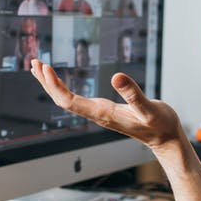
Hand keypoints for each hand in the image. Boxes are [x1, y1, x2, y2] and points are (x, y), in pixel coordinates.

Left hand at [29, 60, 184, 154]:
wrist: (165, 138)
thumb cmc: (160, 125)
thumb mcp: (150, 108)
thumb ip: (134, 94)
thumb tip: (116, 76)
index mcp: (103, 113)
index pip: (69, 101)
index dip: (55, 86)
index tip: (46, 68)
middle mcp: (97, 114)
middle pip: (63, 100)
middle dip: (47, 82)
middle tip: (35, 61)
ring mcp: (99, 113)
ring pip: (67, 100)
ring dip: (52, 84)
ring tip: (39, 67)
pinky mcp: (104, 110)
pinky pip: (76, 99)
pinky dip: (64, 87)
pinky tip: (60, 80)